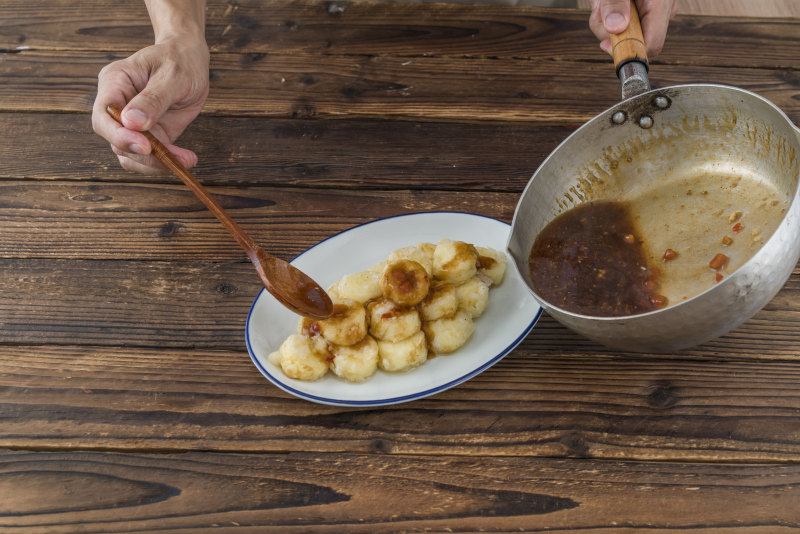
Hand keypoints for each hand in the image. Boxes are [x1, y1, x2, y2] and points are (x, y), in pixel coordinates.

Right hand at [91, 0, 208, 173]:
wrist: (189, 59)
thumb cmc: (179, 60)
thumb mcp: (172, 74)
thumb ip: (153, 98)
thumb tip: (132, 123)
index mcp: (115, 83)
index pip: (103, 116)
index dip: (120, 136)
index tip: (146, 146)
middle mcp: (117, 105)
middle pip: (116, 141)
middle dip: (145, 155)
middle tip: (176, 159)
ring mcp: (131, 124)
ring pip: (130, 155)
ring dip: (156, 164)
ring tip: (187, 160)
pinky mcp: (149, 135)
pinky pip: (147, 158)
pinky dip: (164, 164)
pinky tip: (185, 159)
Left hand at [589, 0, 677, 57]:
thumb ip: (615, 3)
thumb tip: (616, 29)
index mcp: (661, 4)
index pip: (652, 45)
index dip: (628, 50)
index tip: (605, 44)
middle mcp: (661, 11)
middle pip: (633, 41)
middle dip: (609, 30)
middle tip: (600, 8)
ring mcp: (652, 12)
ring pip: (623, 34)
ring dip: (605, 20)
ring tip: (603, 0)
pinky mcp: (641, 12)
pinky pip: (622, 25)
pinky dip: (608, 15)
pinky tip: (608, 1)